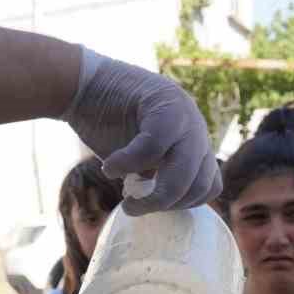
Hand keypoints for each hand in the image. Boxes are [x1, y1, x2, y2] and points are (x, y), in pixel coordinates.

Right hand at [61, 48, 220, 213]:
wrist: (84, 85)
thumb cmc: (108, 125)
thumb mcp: (139, 159)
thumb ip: (156, 176)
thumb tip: (159, 207)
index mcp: (195, 144)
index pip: (209, 186)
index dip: (184, 203)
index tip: (153, 205)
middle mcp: (196, 129)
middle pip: (201, 184)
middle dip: (167, 205)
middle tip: (133, 208)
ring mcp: (183, 114)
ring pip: (184, 171)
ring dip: (155, 196)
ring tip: (127, 199)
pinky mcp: (162, 103)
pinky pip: (153, 147)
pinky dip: (128, 164)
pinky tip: (109, 167)